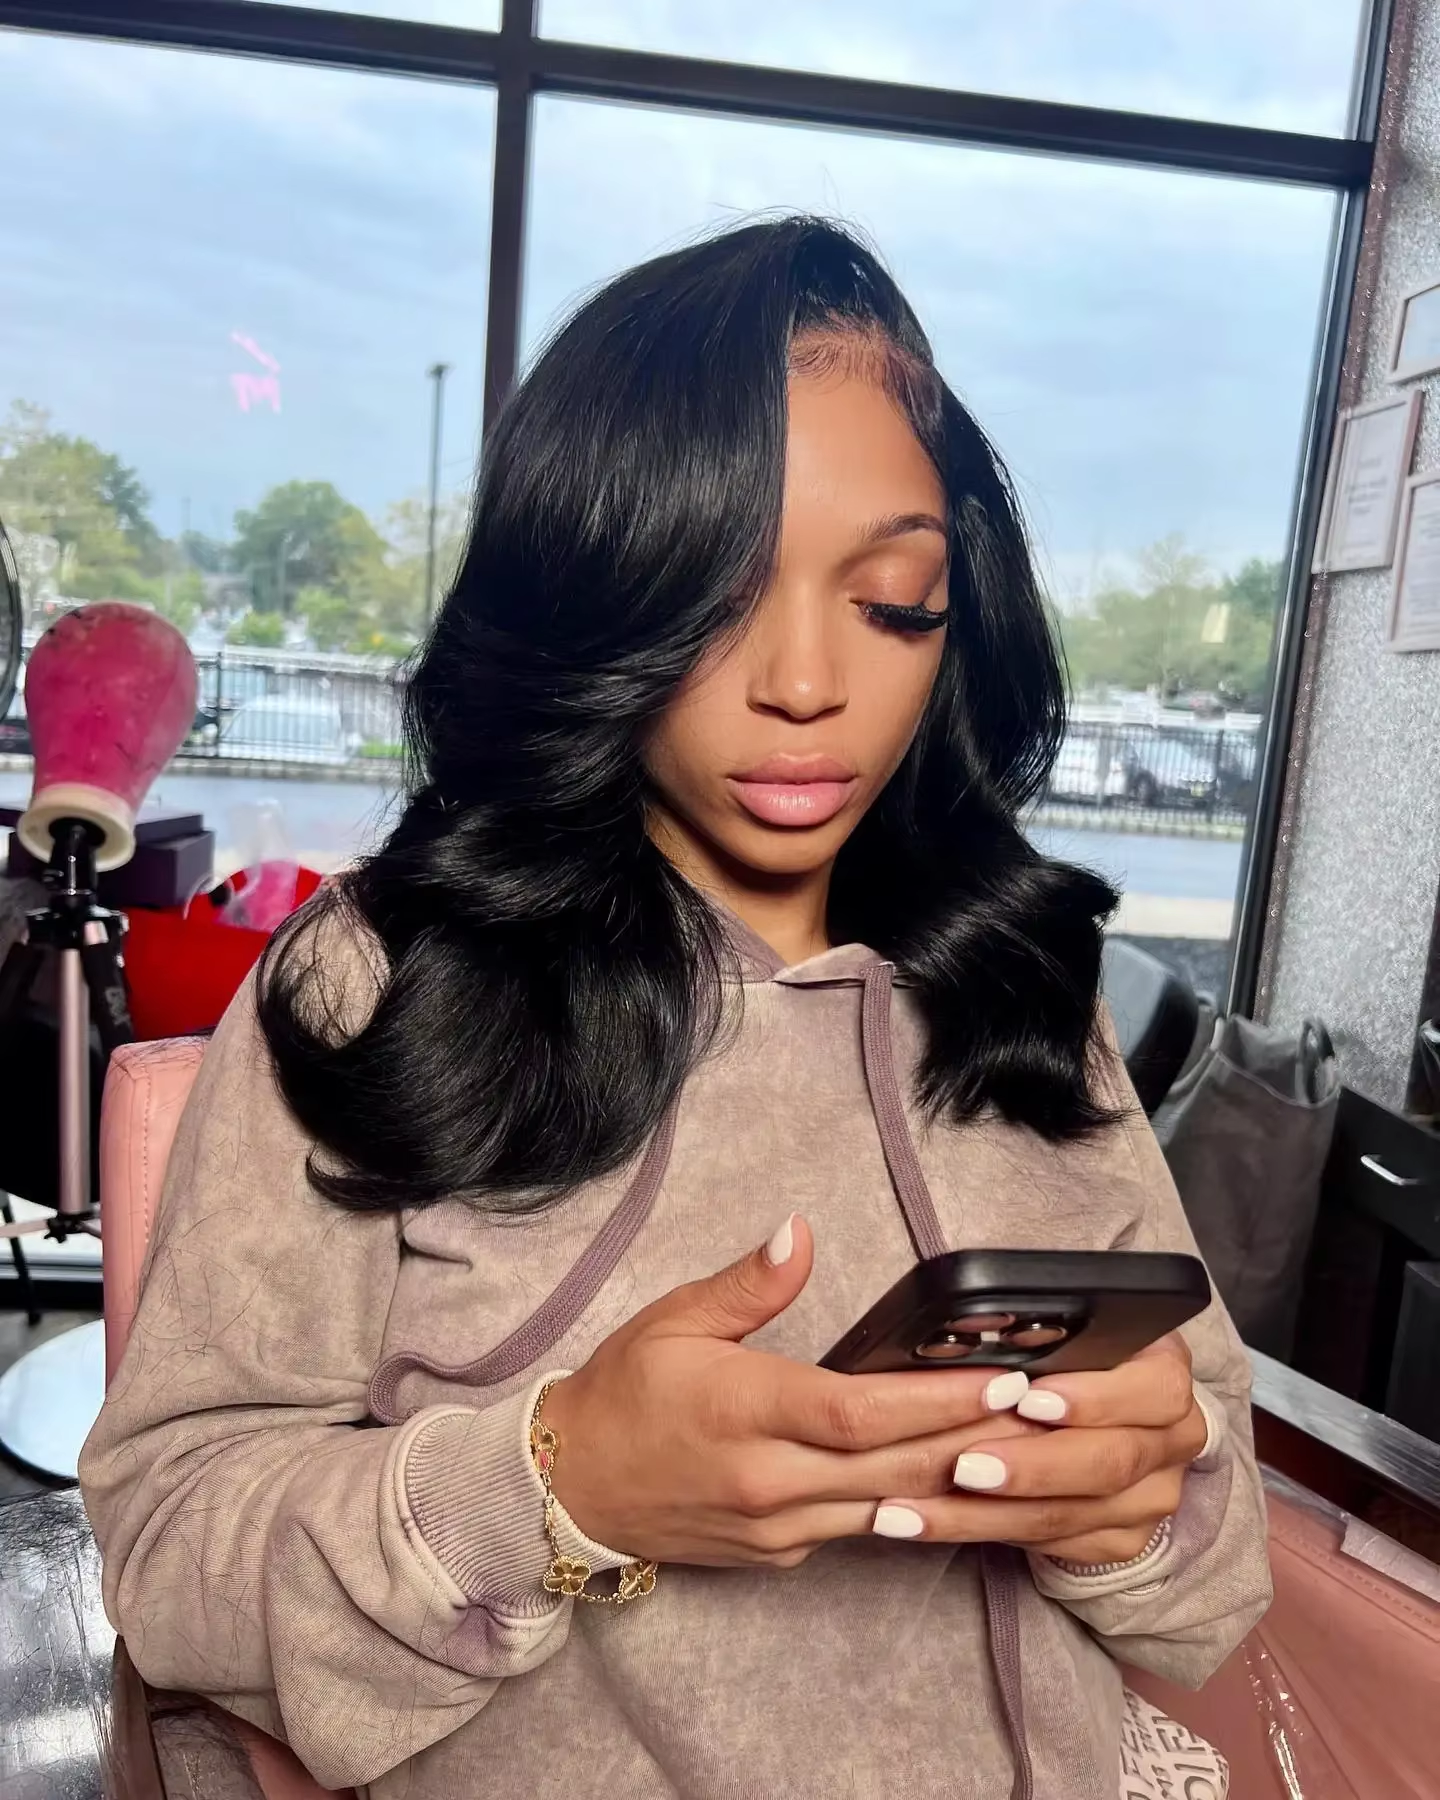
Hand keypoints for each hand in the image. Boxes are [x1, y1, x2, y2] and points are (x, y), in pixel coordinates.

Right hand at [542, 1215, 1039, 1568]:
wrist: (569, 1488)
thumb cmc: (623, 1393)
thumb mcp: (674, 1319)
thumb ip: (748, 1282)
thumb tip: (800, 1231)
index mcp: (743, 1410)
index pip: (860, 1412)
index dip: (939, 1402)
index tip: (1003, 1380)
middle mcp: (767, 1480)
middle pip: (894, 1465)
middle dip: (977, 1439)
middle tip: (1046, 1409)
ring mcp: (776, 1527)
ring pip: (888, 1505)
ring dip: (958, 1478)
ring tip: (1025, 1445)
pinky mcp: (778, 1553)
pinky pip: (858, 1526)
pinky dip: (909, 1501)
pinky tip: (953, 1478)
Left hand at [869, 1334, 1206, 1564]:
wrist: (1105, 1414)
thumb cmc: (1074, 1357)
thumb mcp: (1072, 1331)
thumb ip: (1042, 1334)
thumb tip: (981, 1329)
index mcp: (1164, 1374)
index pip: (1154, 1389)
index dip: (1094, 1397)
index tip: (1027, 1397)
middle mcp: (1173, 1440)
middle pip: (1109, 1462)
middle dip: (1029, 1467)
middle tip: (964, 1467)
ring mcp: (1151, 1497)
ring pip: (1070, 1515)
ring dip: (986, 1514)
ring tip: (916, 1508)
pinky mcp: (1120, 1539)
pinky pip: (1052, 1543)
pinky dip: (985, 1532)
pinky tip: (930, 1522)